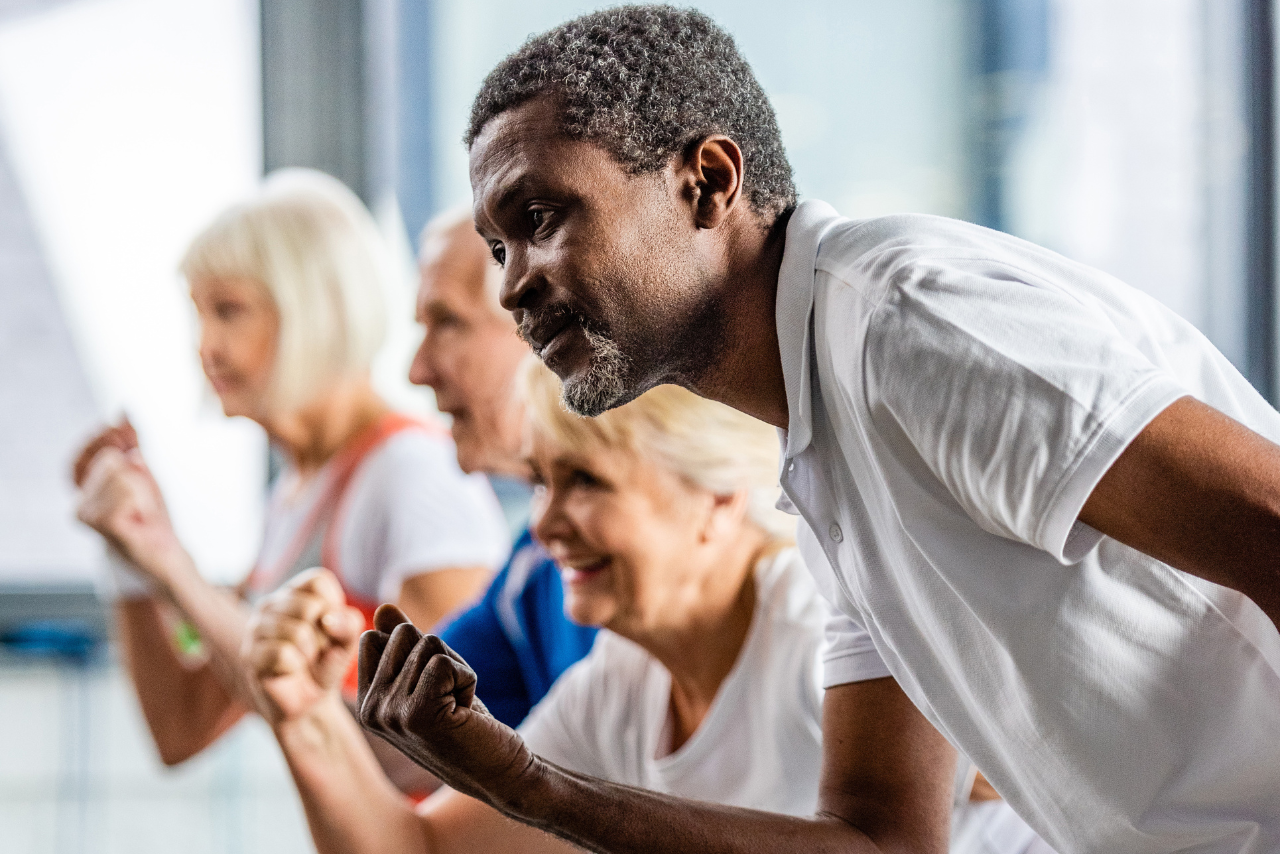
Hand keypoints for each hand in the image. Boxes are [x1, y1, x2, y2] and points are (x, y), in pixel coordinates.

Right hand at [73, 419, 182, 582]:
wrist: (167, 551)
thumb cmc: (152, 514)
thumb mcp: (143, 472)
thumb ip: (132, 442)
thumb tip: (123, 410)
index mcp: (85, 488)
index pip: (84, 452)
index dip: (103, 439)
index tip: (126, 437)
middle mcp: (80, 501)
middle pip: (110, 459)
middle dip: (136, 472)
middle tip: (144, 494)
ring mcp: (87, 514)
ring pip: (121, 474)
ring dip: (142, 488)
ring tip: (143, 509)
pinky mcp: (102, 523)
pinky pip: (126, 492)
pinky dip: (141, 499)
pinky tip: (141, 516)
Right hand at [242, 568, 364, 726]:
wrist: (310, 701)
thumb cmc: (327, 663)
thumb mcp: (347, 640)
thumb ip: (348, 623)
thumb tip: (328, 619)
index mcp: (295, 592)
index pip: (318, 580)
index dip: (334, 605)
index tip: (331, 626)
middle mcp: (271, 604)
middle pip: (309, 606)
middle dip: (324, 635)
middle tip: (317, 650)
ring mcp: (256, 628)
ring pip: (297, 631)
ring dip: (310, 653)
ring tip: (304, 660)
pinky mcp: (250, 655)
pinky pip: (282, 654)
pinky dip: (295, 666)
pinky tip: (290, 671)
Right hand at [357, 605, 538, 806]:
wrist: (498, 771)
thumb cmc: (465, 723)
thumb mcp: (429, 679)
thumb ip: (404, 645)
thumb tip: (383, 608)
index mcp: (366, 703)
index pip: (376, 635)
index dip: (417, 650)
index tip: (433, 688)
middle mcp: (371, 710)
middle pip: (404, 634)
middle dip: (440, 656)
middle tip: (450, 698)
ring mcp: (390, 714)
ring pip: (428, 644)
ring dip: (457, 670)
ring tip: (458, 706)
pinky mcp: (418, 714)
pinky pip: (444, 661)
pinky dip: (467, 678)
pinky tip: (466, 712)